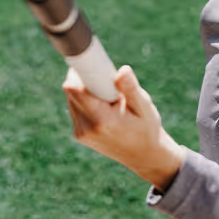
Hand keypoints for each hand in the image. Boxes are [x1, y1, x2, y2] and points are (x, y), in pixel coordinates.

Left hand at [63, 65, 184, 191]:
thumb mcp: (145, 108)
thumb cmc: (147, 128)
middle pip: (71, 90)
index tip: (92, 62)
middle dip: (85, 77)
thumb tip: (122, 70)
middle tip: (107, 79)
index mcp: (103, 121)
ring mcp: (80, 133)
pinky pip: (74, 107)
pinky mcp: (79, 134)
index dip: (80, 71)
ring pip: (71, 98)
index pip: (76, 89)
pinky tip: (105, 106)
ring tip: (110, 96)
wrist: (144, 156)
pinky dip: (85, 100)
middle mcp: (86, 128)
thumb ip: (131, 89)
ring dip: (85, 88)